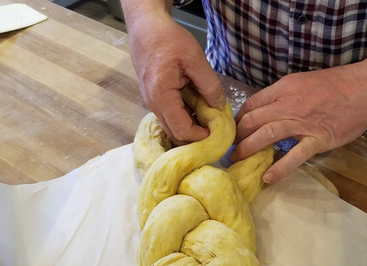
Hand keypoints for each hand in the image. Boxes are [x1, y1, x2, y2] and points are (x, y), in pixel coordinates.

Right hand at [125, 7, 224, 143]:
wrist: (146, 28)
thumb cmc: (169, 40)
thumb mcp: (195, 59)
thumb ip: (209, 85)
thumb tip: (219, 107)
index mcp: (162, 96)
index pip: (182, 130)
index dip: (200, 136)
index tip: (217, 131)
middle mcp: (153, 104)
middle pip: (175, 134)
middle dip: (196, 136)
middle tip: (215, 128)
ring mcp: (151, 102)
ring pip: (172, 125)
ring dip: (191, 126)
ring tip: (209, 117)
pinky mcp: (154, 98)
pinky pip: (170, 115)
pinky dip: (184, 116)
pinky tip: (197, 107)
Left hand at [232, 44, 366, 182]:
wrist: (366, 88)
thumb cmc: (338, 84)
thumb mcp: (304, 82)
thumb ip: (285, 95)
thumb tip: (267, 111)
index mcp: (284, 88)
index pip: (252, 104)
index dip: (238, 119)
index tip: (234, 131)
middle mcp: (289, 103)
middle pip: (253, 120)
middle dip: (236, 136)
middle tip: (229, 149)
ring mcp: (303, 122)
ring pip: (267, 134)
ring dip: (248, 149)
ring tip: (237, 161)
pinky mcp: (318, 139)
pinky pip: (295, 155)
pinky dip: (280, 168)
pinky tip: (268, 178)